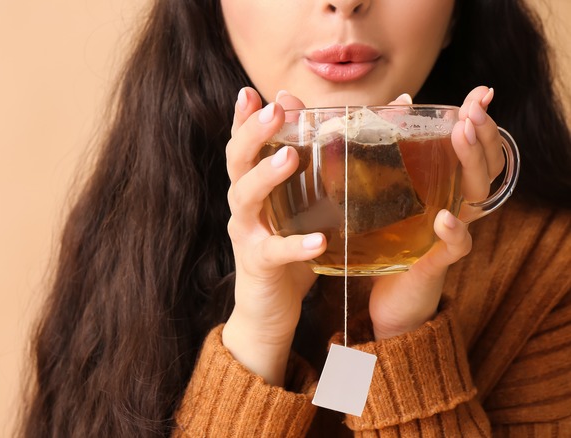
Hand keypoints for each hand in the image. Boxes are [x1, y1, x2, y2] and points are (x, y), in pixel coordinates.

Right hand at [222, 87, 324, 385]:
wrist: (268, 311)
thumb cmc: (290, 253)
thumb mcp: (303, 212)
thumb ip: (320, 177)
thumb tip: (355, 134)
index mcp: (253, 189)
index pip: (243, 146)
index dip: (243, 119)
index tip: (249, 92)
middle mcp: (243, 207)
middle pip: (236, 162)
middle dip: (252, 134)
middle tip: (273, 110)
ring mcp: (247, 236)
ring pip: (245, 199)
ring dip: (266, 176)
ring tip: (290, 159)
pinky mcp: (258, 266)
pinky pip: (273, 252)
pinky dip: (293, 246)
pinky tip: (317, 241)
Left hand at [369, 87, 503, 339]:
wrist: (385, 297)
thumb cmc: (385, 240)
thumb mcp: (375, 191)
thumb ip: (366, 148)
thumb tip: (367, 102)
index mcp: (443, 186)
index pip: (471, 147)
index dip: (479, 119)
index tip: (481, 91)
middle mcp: (454, 205)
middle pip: (484, 165)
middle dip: (481, 132)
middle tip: (472, 107)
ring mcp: (449, 233)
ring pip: (476, 195)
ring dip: (471, 162)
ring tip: (462, 133)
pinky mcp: (436, 261)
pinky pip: (456, 245)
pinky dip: (453, 231)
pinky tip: (444, 217)